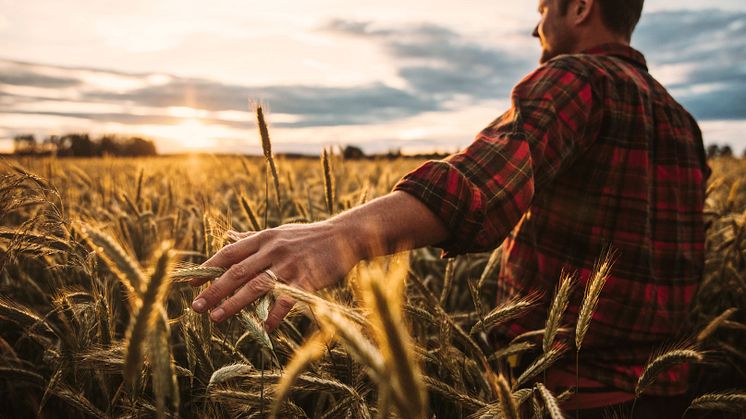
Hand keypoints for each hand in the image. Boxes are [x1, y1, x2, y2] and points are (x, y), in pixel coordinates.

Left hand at [190, 219, 362, 330]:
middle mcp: (272, 249)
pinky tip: (266, 327)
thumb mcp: (279, 232)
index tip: (189, 285)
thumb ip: (252, 237)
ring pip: (256, 285)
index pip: (228, 254)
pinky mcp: (307, 277)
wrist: (346, 235)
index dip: (207, 269)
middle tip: (196, 307)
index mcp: (263, 238)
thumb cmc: (310, 236)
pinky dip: (275, 314)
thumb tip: (227, 235)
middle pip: (237, 272)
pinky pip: (287, 298)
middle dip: (214, 290)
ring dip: (234, 303)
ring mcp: (290, 264)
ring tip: (216, 318)